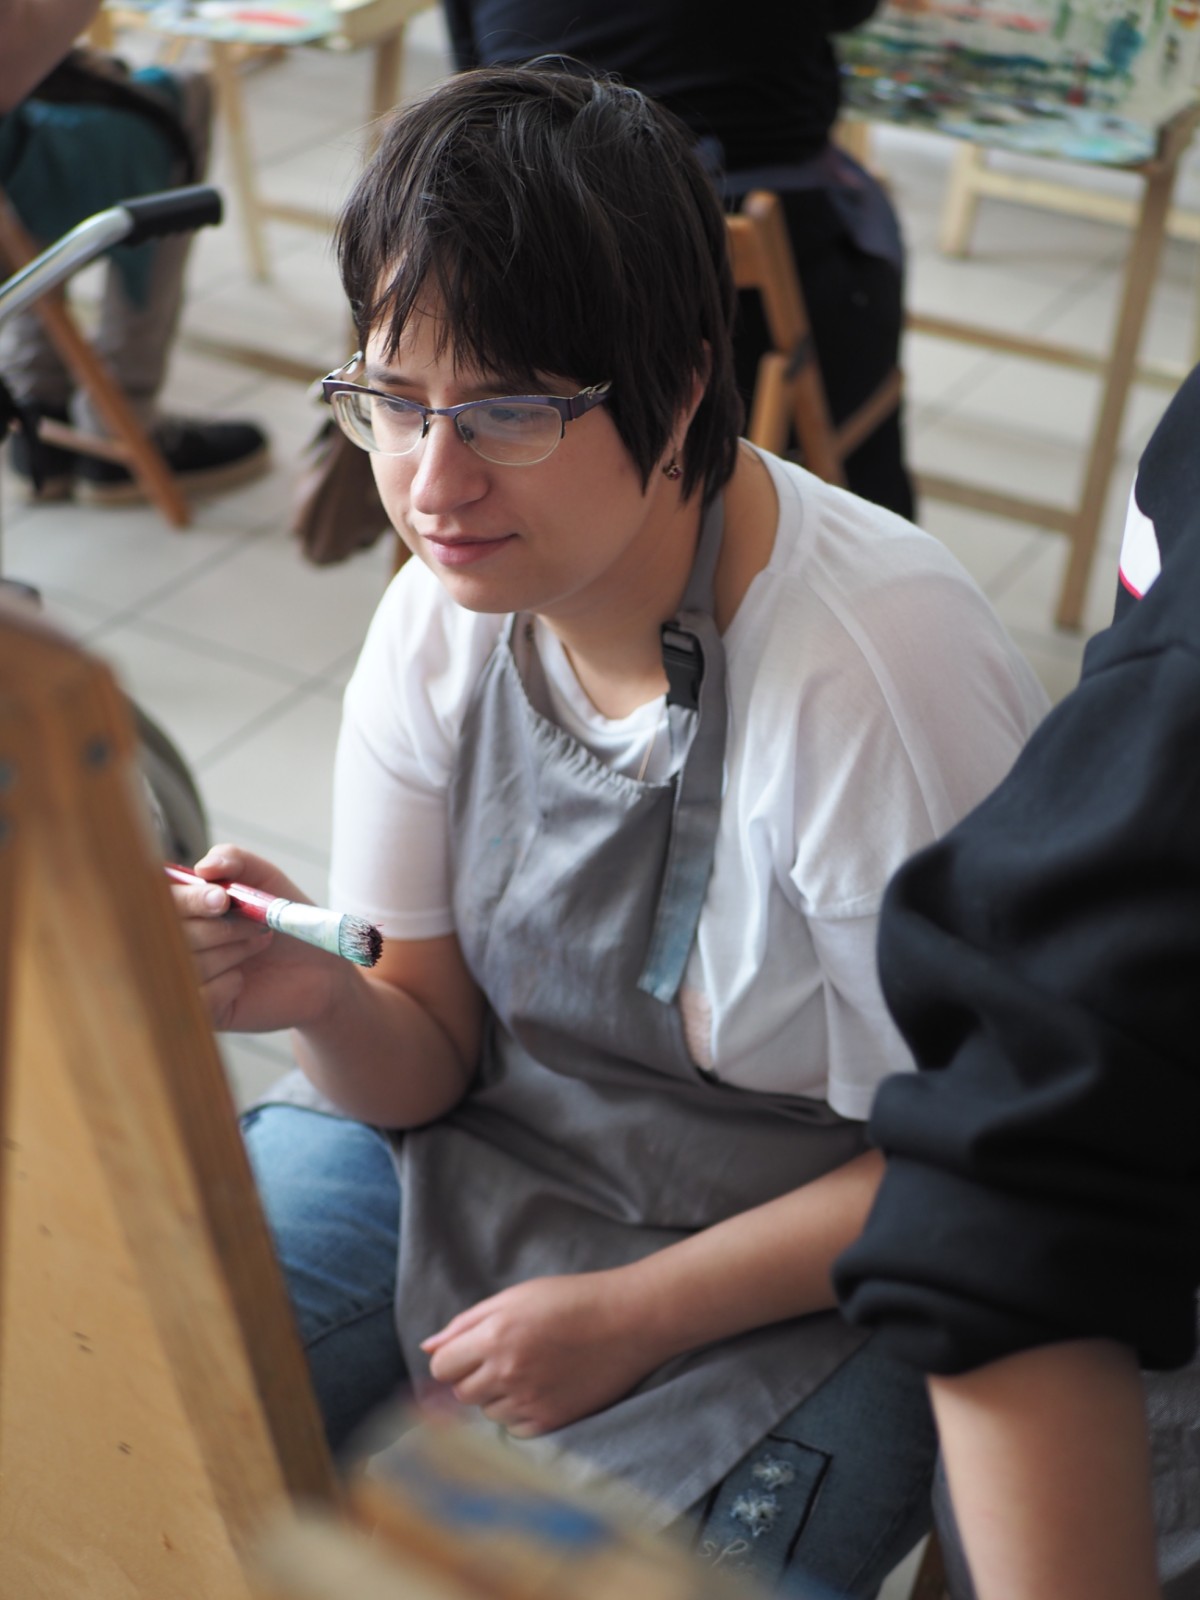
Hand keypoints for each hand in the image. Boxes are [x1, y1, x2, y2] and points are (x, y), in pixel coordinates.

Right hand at [171, 844, 351, 1031]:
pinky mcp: (203, 1012)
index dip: (186, 900)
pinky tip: (244, 980)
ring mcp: (186, 979)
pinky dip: (226, 984)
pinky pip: (198, 998)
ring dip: (230, 952)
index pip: (158, 901)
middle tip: (257, 924)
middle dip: (219, 927)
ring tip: (259, 945)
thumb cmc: (287, 918)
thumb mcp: (264, 878)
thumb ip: (234, 860)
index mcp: (183, 908)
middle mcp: (175, 943)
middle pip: (169, 934)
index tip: (221, 899)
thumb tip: (202, 867)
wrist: (323, 966)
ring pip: (187, 965)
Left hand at [420, 1272, 663, 1436]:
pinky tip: (543, 1388)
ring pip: (487, 1413)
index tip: (471, 1352)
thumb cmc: (570, 1300)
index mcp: (495, 1336)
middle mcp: (507, 1372)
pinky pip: (514, 1429)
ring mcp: (530, 1400)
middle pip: (462, 1393)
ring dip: (498, 1396)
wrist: (628, 1321)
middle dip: (474, 1377)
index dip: (453, 1359)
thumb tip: (428, 1348)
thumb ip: (467, 1323)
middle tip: (505, 1358)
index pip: (442, 1367)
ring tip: (530, 1370)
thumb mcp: (515, 1297)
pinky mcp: (551, 1421)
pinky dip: (521, 1413)